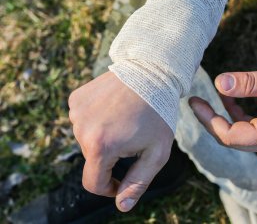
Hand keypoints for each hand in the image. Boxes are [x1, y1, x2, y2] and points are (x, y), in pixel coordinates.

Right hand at [68, 71, 172, 211]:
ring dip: (104, 136)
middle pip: (92, 160)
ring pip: (87, 139)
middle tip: (133, 137)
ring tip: (125, 120)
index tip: (122, 180)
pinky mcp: (76, 99)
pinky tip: (114, 109)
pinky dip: (96, 120)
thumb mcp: (157, 151)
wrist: (152, 71)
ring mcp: (76, 112)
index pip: (93, 184)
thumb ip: (138, 182)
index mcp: (101, 146)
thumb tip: (121, 206)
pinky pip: (83, 120)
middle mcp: (82, 129)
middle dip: (112, 156)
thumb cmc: (159, 113)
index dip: (109, 187)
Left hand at [189, 64, 256, 156]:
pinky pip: (248, 131)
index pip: (230, 136)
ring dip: (222, 118)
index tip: (195, 102)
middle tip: (195, 101)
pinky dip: (236, 116)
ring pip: (238, 136)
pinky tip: (229, 99)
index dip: (209, 120)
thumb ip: (250, 82)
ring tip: (207, 98)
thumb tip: (219, 82)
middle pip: (231, 139)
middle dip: (211, 120)